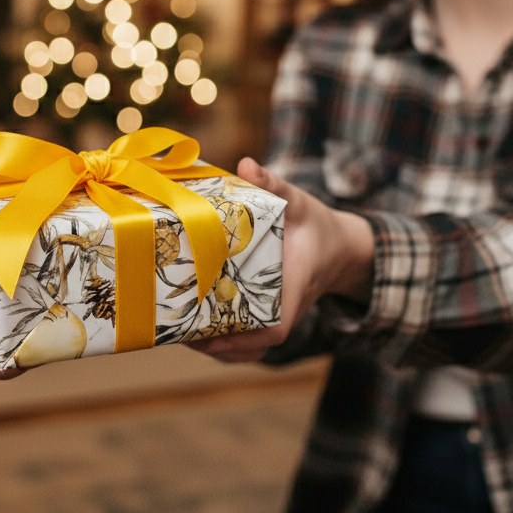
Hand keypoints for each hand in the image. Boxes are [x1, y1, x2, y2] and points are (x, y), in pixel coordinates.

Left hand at [190, 156, 373, 362]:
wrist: (337, 247)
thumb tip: (247, 164)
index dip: (244, 339)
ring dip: (213, 346)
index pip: (275, 328)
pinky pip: (245, 338)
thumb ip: (274, 184)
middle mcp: (284, 310)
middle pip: (251, 346)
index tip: (212, 337)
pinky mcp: (266, 314)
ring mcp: (275, 316)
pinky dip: (221, 341)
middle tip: (175, 328)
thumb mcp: (299, 201)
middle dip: (215, 344)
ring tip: (177, 331)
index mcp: (294, 289)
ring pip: (246, 347)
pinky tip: (192, 328)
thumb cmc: (314, 225)